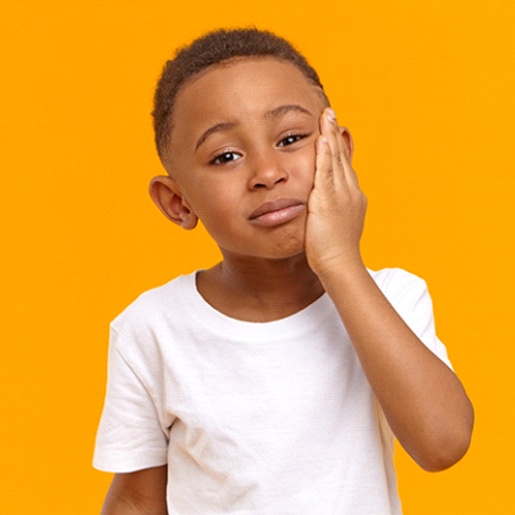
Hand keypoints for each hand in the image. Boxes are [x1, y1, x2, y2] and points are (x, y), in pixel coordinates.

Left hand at [305, 108, 366, 277]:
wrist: (340, 265)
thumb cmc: (336, 251)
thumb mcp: (337, 224)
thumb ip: (332, 210)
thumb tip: (326, 206)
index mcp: (352, 196)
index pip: (344, 166)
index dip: (338, 147)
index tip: (332, 131)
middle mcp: (350, 191)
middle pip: (342, 157)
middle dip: (335, 134)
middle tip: (330, 114)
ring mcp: (341, 194)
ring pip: (336, 159)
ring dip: (331, 136)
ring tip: (327, 116)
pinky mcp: (329, 200)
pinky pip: (327, 171)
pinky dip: (326, 154)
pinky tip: (322, 138)